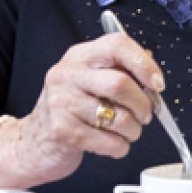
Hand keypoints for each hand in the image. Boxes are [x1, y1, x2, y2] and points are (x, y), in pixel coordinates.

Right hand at [2, 34, 161, 185]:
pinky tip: (114, 144)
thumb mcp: (91, 80)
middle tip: (146, 114)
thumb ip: (121, 72)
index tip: (158, 84)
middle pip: (120, 84)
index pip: (117, 45)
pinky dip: (120, 147)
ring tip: (129, 131)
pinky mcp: (62, 131)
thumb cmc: (72, 109)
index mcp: (81, 56)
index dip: (144, 64)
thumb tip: (153, 76)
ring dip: (134, 130)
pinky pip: (109, 141)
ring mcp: (61, 102)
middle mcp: (67, 74)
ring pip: (119, 117)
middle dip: (143, 104)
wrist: (33, 141)